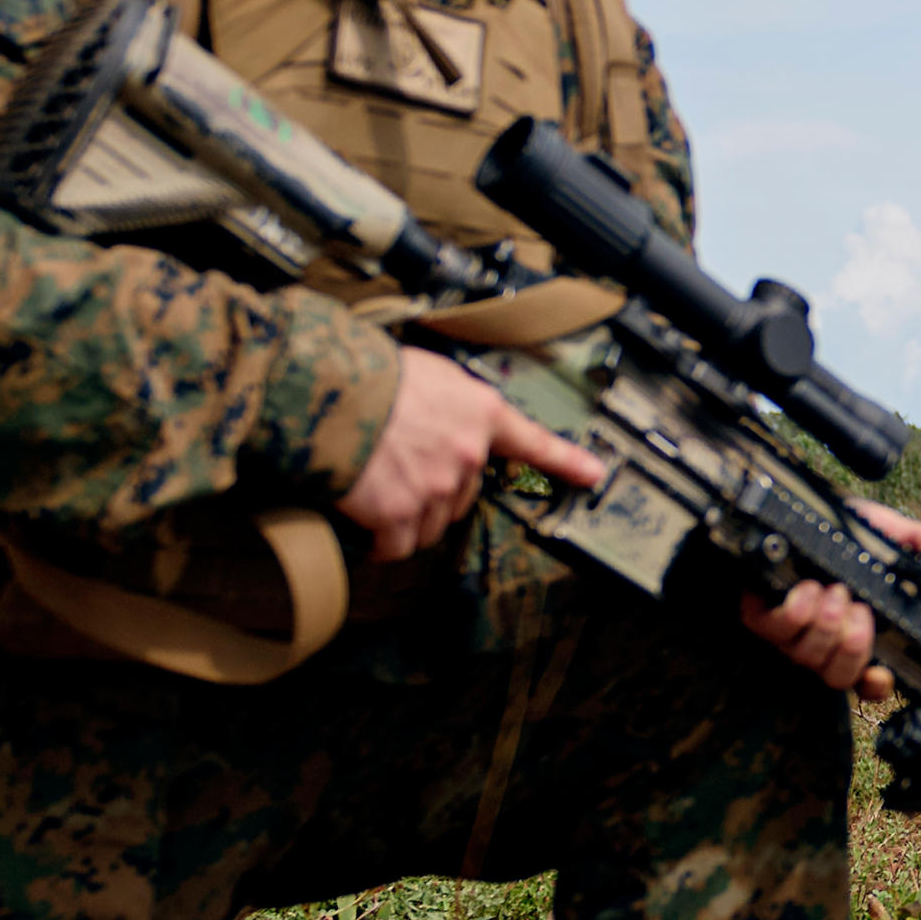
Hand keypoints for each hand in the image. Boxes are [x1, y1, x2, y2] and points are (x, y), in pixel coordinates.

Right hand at [340, 347, 604, 564]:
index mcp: (479, 412)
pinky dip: (380, 543)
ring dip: (405, 519)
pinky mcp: (398, 512)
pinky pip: (396, 546)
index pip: (533, 442)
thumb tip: (440, 424)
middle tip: (397, 468)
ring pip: (429, 525)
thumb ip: (449, 405)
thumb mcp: (429, 374)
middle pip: (463, 494)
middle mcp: (467, 453)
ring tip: (374, 488)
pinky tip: (366, 525)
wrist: (327, 391)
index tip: (593, 475)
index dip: (566, 461)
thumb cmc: (367, 373)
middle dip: (434, 491)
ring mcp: (435, 486)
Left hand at [739, 502, 920, 697]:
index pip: (869, 683)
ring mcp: (792, 636)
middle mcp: (825, 644)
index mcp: (859, 634)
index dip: (875, 685)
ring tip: (833, 588)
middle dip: (852, 645)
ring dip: (826, 623)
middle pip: (839, 675)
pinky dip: (795, 612)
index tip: (881, 672)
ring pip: (809, 656)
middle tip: (857, 606)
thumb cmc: (847, 530)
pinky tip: (807, 588)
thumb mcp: (889, 532)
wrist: (801, 509)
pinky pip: (776, 631)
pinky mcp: (762, 618)